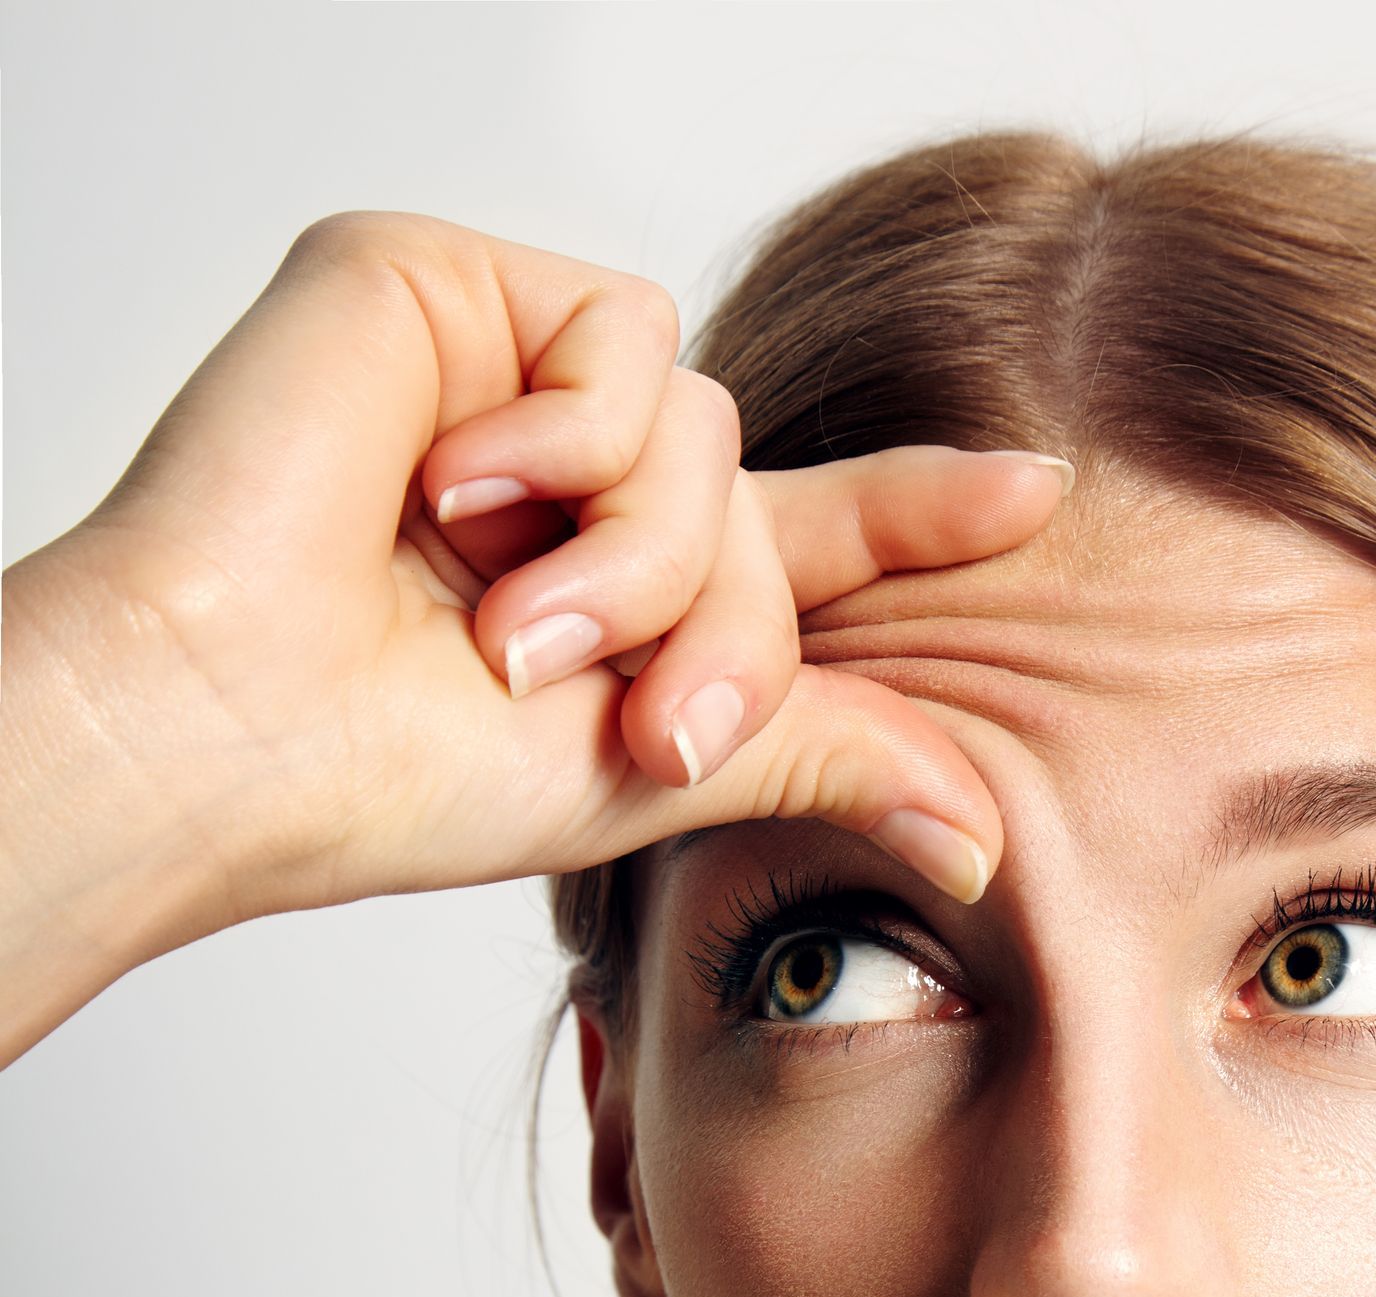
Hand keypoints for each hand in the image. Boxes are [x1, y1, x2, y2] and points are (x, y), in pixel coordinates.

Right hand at [0, 210, 1069, 1059]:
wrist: (245, 729)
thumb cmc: (405, 774)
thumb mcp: (658, 774)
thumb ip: (829, 753)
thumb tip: (989, 834)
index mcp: (619, 582)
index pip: (796, 533)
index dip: (915, 512)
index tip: (1033, 496)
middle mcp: (572, 471)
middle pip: (758, 501)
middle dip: (722, 633)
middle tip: (643, 731)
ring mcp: (510, 372)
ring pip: (706, 427)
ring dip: (636, 558)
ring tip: (509, 636)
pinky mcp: (453, 284)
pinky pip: (621, 341)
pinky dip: (565, 444)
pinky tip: (450, 496)